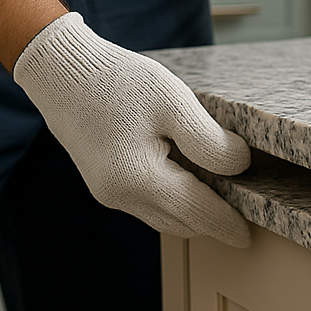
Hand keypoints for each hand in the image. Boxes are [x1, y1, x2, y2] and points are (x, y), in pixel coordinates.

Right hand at [13, 13, 252, 246]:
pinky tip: (189, 179)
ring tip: (221, 195)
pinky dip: (172, 201)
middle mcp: (121, 196)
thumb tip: (239, 166)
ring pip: (162, 217)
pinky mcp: (103, 184)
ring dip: (191, 213)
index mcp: (140, 179)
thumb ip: (208, 140)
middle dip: (211, 222)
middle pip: (180, 223)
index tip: (248, 236)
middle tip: (242, 211)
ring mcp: (108, 193)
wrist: (62, 73)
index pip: (197, 213)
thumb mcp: (174, 103)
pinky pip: (147, 204)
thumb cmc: (119, 83)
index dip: (227, 224)